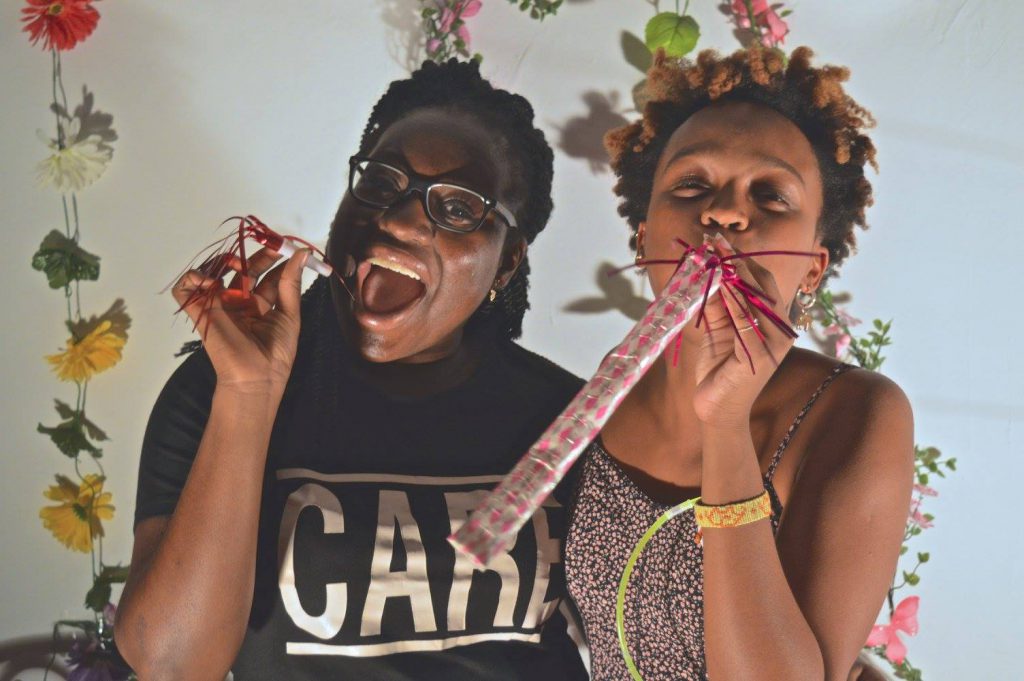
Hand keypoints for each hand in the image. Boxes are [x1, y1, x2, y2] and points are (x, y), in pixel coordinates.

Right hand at [172, 247, 308, 393]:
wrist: (256, 377)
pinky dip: (192, 277)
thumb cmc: (276, 352)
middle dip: (254, 256)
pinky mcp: (200, 312)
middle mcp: (240, 303)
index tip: (283, 245)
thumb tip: (303, 254)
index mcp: (262, 305)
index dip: (272, 258)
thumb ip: (291, 283)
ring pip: (214, 273)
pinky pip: (185, 290)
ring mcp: (219, 306)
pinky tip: (209, 279)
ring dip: (223, 262)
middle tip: (267, 247)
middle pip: (243, 270)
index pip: (265, 274)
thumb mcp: (290, 314)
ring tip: (235, 264)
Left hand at [693, 234, 795, 425]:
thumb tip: (706, 269)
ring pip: (756, 299)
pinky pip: (747, 322)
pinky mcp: (761, 356)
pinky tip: (720, 286)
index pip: (759, 280)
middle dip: (735, 259)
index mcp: (772, 320)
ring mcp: (774, 343)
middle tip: (712, 240)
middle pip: (760, 283)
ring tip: (712, 254)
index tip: (715, 240)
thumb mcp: (716, 329)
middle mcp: (780, 329)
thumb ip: (716, 302)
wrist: (715, 411)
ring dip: (732, 274)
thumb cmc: (717, 370)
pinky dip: (734, 303)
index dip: (738, 258)